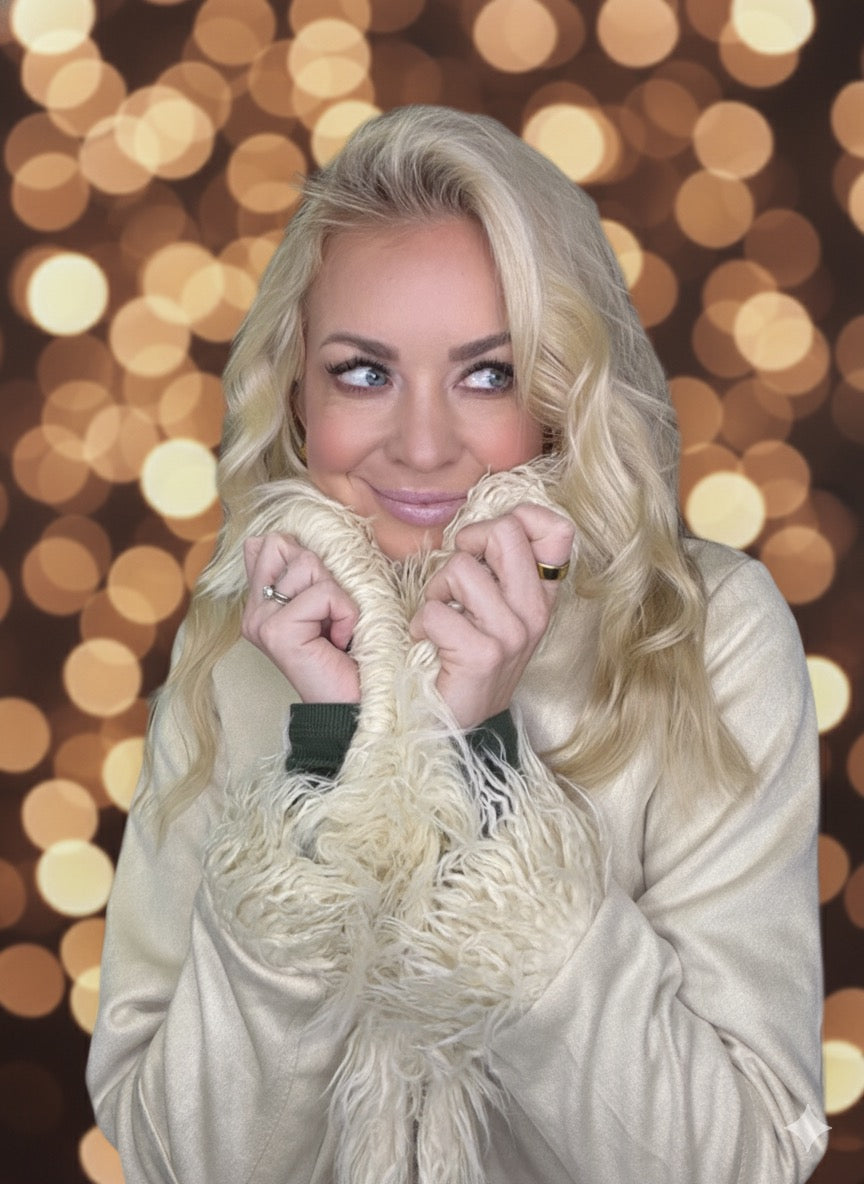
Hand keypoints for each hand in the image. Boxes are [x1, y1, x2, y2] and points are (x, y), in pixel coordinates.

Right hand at [241, 533, 359, 702]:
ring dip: (338, 597)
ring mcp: (261, 622)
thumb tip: (267, 537)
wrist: (351, 706)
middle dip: (322, 575)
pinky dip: (346, 614)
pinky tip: (339, 641)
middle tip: (329, 616)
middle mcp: (253, 612)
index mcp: (259, 603)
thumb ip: (300, 574)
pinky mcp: (278, 632)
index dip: (306, 560)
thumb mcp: (325, 604)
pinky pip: (325, 593)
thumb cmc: (345, 655)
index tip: (320, 600)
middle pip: (285, 546)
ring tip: (335, 630)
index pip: (269, 545)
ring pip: (308, 566)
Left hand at [408, 504, 573, 729]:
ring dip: (436, 591)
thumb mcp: (493, 608)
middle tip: (455, 580)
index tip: (486, 547)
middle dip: (466, 544)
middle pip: (506, 531)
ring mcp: (513, 634)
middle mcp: (535, 612)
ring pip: (461, 569)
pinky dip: (421, 624)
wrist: (452, 724)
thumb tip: (479, 529)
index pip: (557, 530)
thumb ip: (497, 567)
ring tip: (440, 620)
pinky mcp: (483, 655)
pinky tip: (429, 643)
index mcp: (542, 595)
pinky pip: (436, 610)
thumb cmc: (464, 658)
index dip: (517, 518)